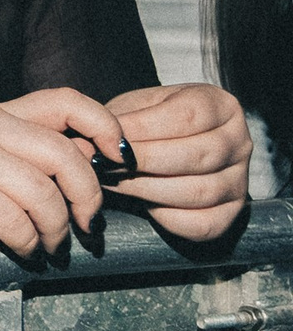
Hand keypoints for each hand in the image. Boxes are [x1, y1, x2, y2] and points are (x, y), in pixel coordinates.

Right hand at [0, 87, 133, 253]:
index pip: (67, 101)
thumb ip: (24, 153)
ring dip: (55, 230)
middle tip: (87, 225)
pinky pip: (14, 219)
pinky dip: (27, 243)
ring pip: (43, 193)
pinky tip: (24, 250)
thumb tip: (87, 172)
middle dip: (88, 197)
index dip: (105, 126)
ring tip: (49, 247)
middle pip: (67, 154)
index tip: (120, 159)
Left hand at [102, 82, 250, 244]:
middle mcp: (240, 142)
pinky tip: (143, 206)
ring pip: (198, 191)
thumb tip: (90, 142)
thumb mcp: (134, 110)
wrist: (162, 153)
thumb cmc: (147, 127)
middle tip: (106, 165)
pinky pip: (201, 224)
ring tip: (114, 183)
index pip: (188, 116)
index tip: (111, 140)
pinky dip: (167, 218)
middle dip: (143, 163)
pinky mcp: (230, 214)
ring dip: (148, 190)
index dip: (145, 129)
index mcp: (221, 106)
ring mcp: (239, 180)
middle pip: (196, 155)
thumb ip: (116, 120)